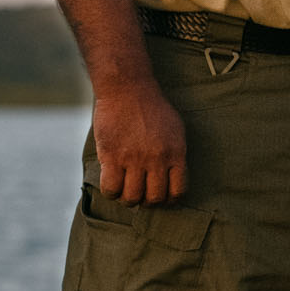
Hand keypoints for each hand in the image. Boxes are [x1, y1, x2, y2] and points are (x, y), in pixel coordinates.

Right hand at [92, 76, 187, 204]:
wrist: (127, 88)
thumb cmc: (152, 107)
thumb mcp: (175, 129)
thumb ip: (175, 154)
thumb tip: (173, 177)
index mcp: (176, 153)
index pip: (178, 191)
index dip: (169, 200)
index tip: (161, 196)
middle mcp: (157, 159)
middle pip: (154, 198)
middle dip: (147, 202)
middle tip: (140, 193)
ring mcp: (134, 159)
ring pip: (132, 198)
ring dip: (128, 199)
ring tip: (125, 190)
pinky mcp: (112, 156)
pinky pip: (111, 189)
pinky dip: (111, 192)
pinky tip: (112, 183)